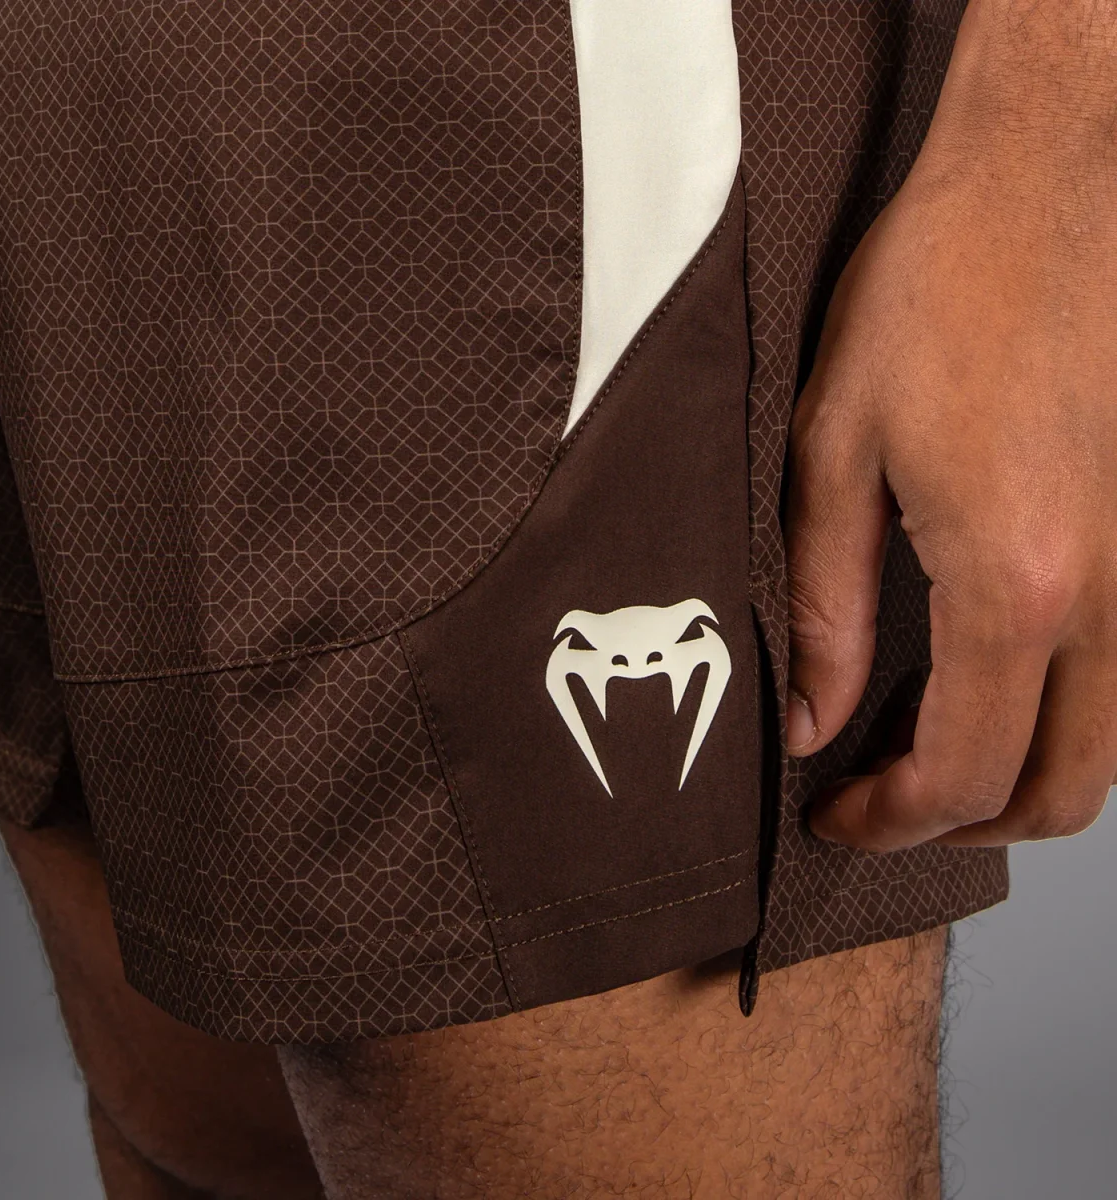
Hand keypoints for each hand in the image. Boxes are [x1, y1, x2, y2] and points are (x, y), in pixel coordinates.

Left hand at [784, 0, 1116, 851]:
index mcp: (1020, 584)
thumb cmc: (932, 299)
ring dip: (1020, 781)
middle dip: (963, 827)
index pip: (966, 774)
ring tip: (921, 756)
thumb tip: (814, 720)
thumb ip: (826, 610)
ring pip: (1112, 750)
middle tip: (877, 804)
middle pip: (1062, 792)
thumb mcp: (833, 459)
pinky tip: (988, 689)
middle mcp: (1113, 595)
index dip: (891, 823)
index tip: (834, 816)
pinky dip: (1063, 722)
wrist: (1039, 188)